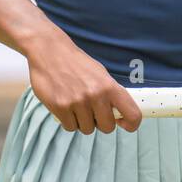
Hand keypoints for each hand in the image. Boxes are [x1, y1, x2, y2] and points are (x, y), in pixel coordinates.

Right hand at [26, 32, 142, 135]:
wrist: (49, 51)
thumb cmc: (76, 63)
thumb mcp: (100, 73)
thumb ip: (111, 93)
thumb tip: (120, 113)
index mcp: (110, 86)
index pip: (132, 114)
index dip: (131, 124)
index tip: (124, 124)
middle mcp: (96, 96)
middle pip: (107, 127)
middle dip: (101, 122)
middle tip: (93, 112)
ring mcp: (77, 103)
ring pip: (87, 129)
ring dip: (83, 121)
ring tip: (77, 106)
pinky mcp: (60, 108)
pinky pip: (70, 127)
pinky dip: (69, 121)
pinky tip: (66, 107)